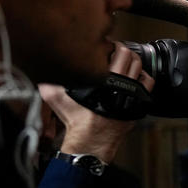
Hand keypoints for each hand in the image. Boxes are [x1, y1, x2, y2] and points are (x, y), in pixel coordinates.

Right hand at [41, 43, 154, 162]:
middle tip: (116, 51)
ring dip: (134, 64)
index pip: (119, 53)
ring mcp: (133, 96)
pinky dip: (143, 79)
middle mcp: (123, 86)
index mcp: (105, 80)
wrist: (91, 141)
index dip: (112, 45)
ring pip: (142, 70)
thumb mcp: (56, 98)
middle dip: (124, 51)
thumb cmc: (76, 120)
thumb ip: (48, 81)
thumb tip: (40, 68)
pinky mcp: (138, 105)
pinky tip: (133, 78)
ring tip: (125, 63)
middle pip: (133, 58)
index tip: (106, 46)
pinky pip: (148, 86)